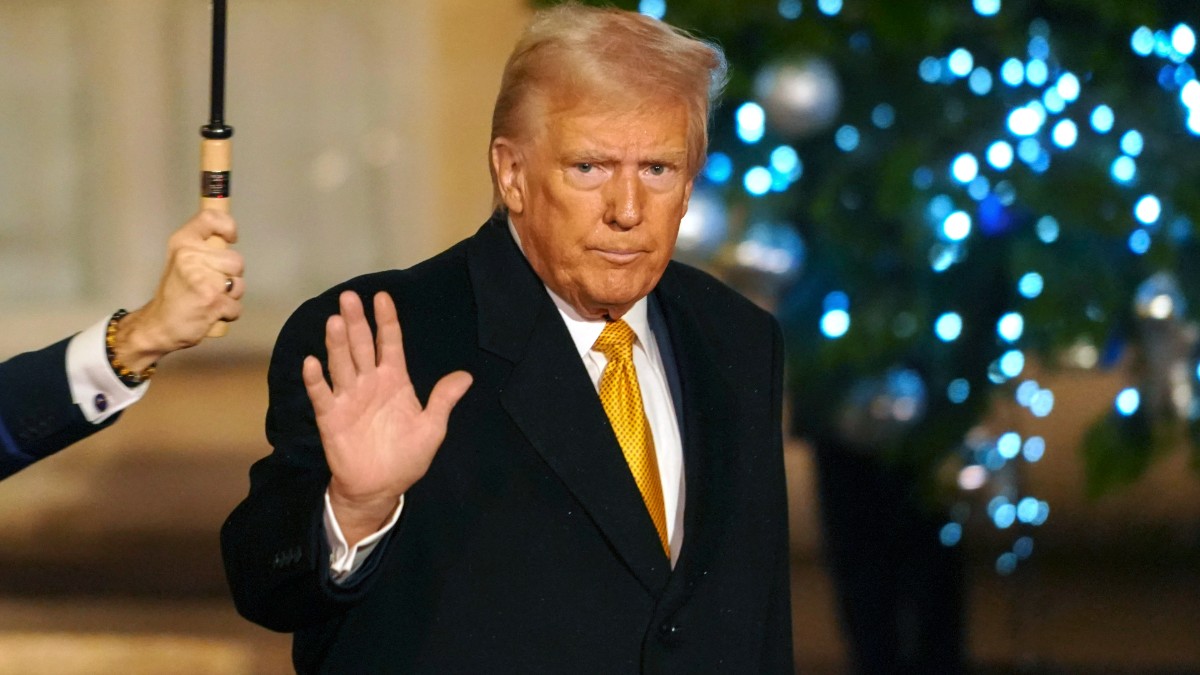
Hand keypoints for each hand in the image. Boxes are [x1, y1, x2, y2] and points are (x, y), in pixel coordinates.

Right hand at [113, 210, 244, 371]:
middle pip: (236, 260)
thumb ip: (202, 248)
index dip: (228, 226)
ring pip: (239, 284)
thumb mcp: (181, 260)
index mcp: (182, 243)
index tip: (231, 239)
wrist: (158, 325)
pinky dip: (228, 313)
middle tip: (212, 285)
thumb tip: (227, 239)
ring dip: (231, 295)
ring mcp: (202, 279)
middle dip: (231, 276)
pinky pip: (237, 306)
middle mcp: (190, 257)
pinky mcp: (211, 300)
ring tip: (210, 298)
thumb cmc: (174, 293)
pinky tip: (211, 312)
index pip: (210, 219)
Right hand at [303, 291, 472, 545]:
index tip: (384, 297)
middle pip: (362, 346)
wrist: (381, 487)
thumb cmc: (407, 456)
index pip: (390, 343)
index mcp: (394, 380)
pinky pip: (322, 395)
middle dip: (357, 322)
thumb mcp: (432, 428)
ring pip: (342, 364)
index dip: (387, 321)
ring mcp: (349, 398)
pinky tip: (312, 363)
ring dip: (337, 343)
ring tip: (334, 321)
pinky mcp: (331, 417)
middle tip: (350, 297)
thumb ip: (443, 400)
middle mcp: (369, 382)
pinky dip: (315, 380)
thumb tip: (466, 376)